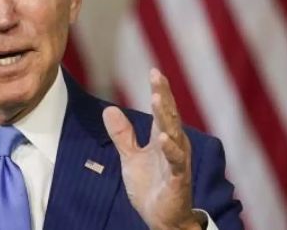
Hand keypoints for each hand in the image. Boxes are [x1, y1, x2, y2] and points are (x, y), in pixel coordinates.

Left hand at [102, 70, 202, 229]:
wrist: (161, 218)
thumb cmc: (151, 186)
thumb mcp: (131, 157)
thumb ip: (123, 135)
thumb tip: (109, 109)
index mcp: (163, 138)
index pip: (162, 110)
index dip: (159, 91)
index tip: (154, 71)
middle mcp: (174, 145)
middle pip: (169, 116)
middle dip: (163, 96)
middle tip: (157, 77)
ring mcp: (177, 162)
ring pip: (174, 134)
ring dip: (166, 117)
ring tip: (157, 99)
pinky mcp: (178, 179)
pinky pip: (176, 162)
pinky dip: (171, 150)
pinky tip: (164, 138)